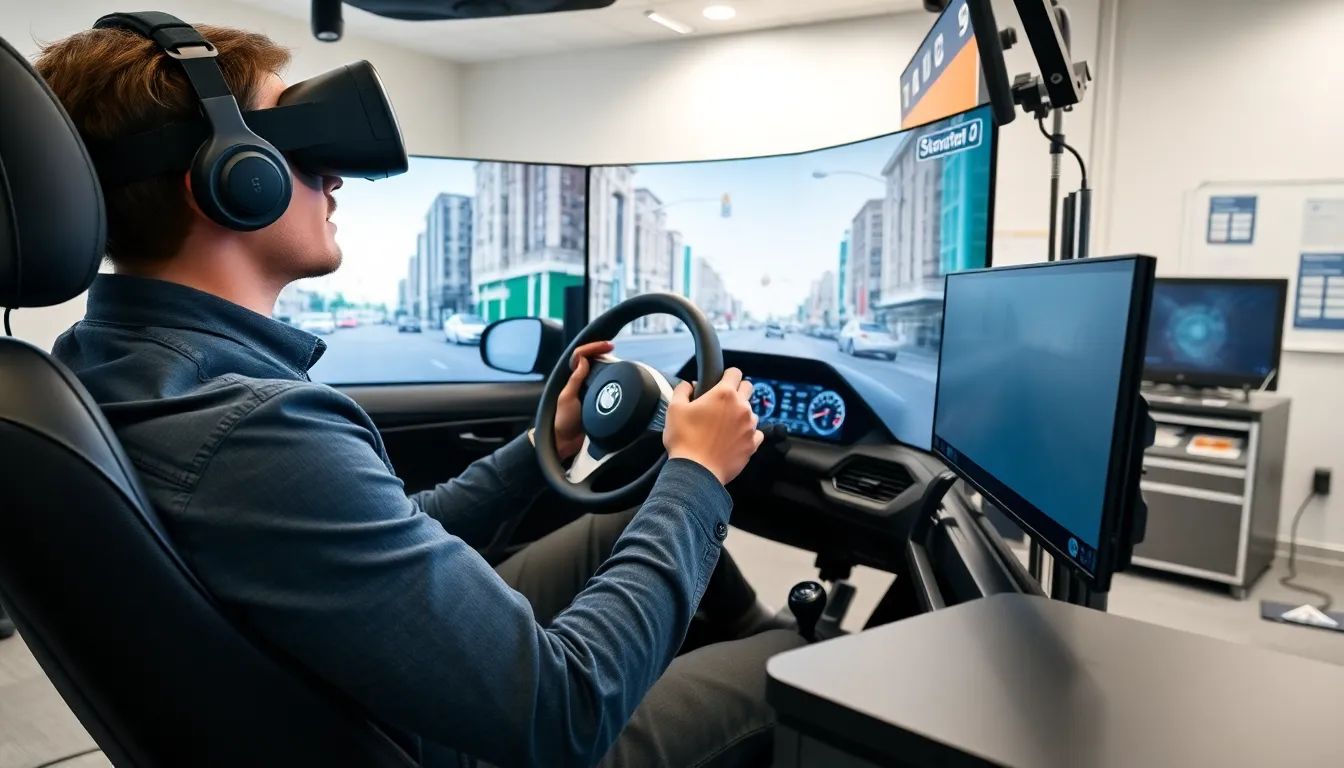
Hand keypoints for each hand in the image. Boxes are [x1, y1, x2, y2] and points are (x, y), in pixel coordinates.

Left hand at [553, 340, 614, 459]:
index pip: (581, 355)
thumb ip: (575, 379)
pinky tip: (619, 376)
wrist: (567, 442)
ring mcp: (589, 390)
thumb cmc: (563, 421)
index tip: (608, 346)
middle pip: (590, 358)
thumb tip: (583, 359)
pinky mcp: (597, 400)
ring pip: (598, 370)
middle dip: (601, 350)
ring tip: (618, 359)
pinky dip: (611, 377)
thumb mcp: (567, 398)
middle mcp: (580, 381)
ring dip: (607, 361)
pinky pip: (605, 384)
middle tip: (613, 348)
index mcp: (571, 378)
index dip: (593, 347)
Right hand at [663, 367, 763, 485]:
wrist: (696, 472)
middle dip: (737, 390)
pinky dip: (746, 433)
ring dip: (741, 414)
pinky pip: (756, 433)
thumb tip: (689, 385)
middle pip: (748, 388)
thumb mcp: (674, 409)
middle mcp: (742, 407)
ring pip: (752, 412)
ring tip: (724, 425)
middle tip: (722, 402)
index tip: (720, 381)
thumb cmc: (684, 440)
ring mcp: (750, 426)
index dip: (727, 375)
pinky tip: (732, 439)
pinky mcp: (753, 444)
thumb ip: (683, 390)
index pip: (735, 372)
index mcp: (724, 394)